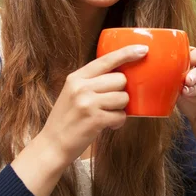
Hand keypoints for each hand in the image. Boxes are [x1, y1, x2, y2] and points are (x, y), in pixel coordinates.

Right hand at [40, 44, 147, 167]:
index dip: (127, 53)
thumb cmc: (67, 120)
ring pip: (124, 98)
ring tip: (107, 115)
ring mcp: (88, 103)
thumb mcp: (72, 93)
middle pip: (120, 79)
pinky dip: (117, 122)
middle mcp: (81, 87)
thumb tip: (121, 76)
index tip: (143, 49)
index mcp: (76, 77)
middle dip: (121, 92)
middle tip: (109, 103)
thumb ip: (91, 82)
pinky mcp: (95, 120)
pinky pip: (121, 116)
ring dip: (120, 109)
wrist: (52, 145)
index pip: (106, 60)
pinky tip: (107, 125)